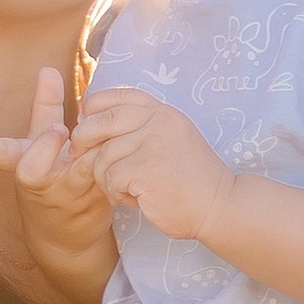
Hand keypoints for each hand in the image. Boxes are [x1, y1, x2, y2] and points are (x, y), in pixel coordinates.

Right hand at [0, 67, 112, 287]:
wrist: (68, 235)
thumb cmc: (53, 176)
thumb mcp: (43, 143)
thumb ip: (46, 108)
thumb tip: (47, 68)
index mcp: (23, 163)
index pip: (3, 152)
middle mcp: (40, 181)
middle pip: (32, 168)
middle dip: (44, 147)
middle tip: (59, 130)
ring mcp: (65, 195)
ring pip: (77, 171)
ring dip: (89, 152)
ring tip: (98, 139)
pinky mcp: (92, 203)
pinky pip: (103, 177)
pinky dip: (112, 159)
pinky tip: (122, 143)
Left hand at [70, 87, 236, 242]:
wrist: (220, 206)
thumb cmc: (189, 180)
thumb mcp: (169, 140)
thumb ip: (140, 127)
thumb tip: (89, 123)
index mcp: (162, 111)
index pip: (114, 97)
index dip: (92, 111)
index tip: (90, 129)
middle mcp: (158, 121)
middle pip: (99, 122)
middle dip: (84, 143)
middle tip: (86, 162)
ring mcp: (153, 143)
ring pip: (102, 156)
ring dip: (105, 178)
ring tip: (125, 190)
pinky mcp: (145, 168)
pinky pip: (111, 178)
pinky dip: (117, 193)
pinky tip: (133, 199)